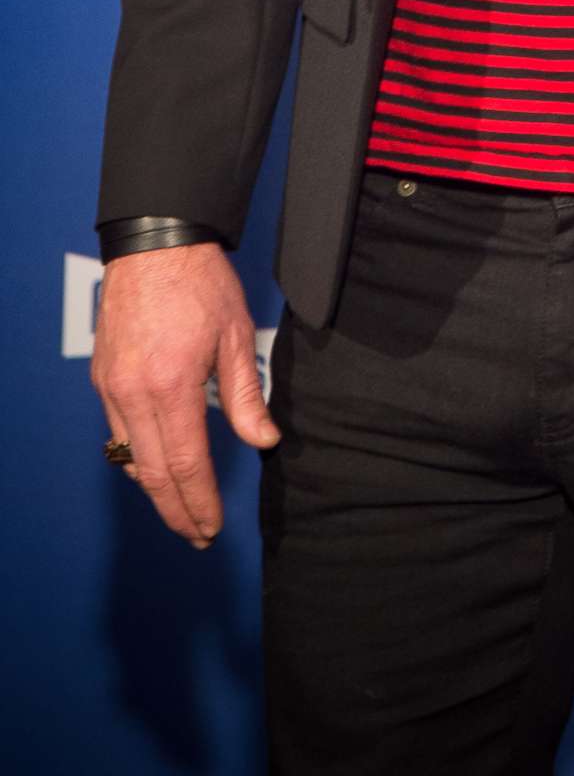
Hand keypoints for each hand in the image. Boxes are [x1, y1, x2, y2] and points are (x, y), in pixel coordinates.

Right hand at [91, 244, 279, 545]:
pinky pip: (117, 432)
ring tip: (181, 511)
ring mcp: (113, 387)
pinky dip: (136, 459)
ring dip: (155, 491)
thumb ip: (246, 396)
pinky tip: (155, 469)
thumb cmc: (200, 283)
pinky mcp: (102, 378)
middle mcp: (134, 393)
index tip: (212, 527)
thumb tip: (265, 441)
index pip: (185, 464)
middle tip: (198, 535)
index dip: (200, 501)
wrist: (154, 243)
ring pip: (129, 459)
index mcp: (171, 385)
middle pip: (152, 474)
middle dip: (176, 510)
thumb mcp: (235, 335)